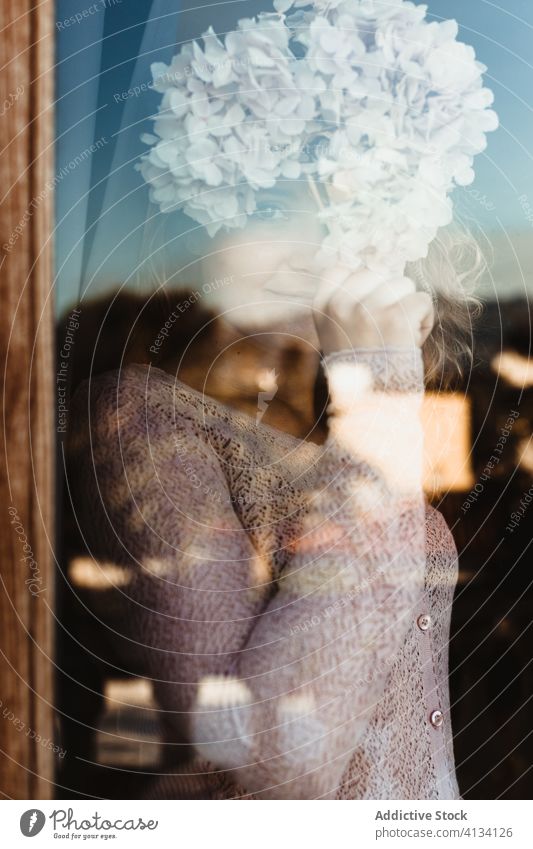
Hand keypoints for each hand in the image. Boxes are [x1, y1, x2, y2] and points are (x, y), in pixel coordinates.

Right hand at [312, 267, 434, 355]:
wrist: (371, 404)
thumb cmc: (361, 366)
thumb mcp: (340, 331)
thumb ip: (350, 301)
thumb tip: (381, 268)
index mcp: (323, 306)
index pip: (342, 268)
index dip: (364, 283)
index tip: (366, 308)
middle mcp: (341, 304)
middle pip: (379, 271)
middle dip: (390, 295)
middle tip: (384, 328)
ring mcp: (367, 309)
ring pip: (403, 282)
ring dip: (408, 307)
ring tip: (397, 336)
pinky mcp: (395, 317)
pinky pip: (423, 300)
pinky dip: (424, 320)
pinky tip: (410, 341)